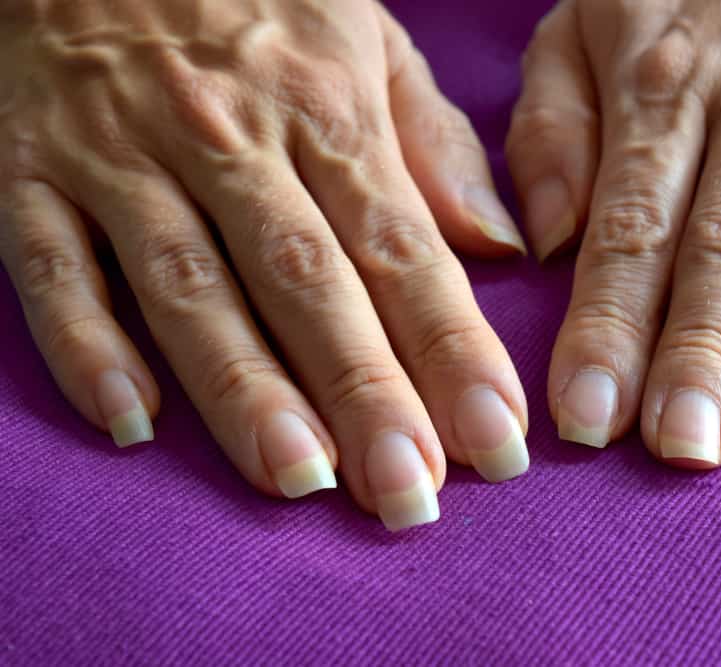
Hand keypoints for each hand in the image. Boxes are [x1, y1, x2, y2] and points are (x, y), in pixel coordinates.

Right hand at [0, 0, 530, 530]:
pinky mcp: (29, 167)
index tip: (497, 440)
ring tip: (298, 479)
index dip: (453, 349)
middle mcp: (229, 136)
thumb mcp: (366, 37)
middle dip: (364, 393)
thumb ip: (432, 143)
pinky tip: (129, 423)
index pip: (402, 250)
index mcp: (325, 107)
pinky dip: (84, 344)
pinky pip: (52, 264)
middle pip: (307, 283)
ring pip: (189, 285)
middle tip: (410, 497)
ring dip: (243, 388)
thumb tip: (501, 250)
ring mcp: (122, 153)